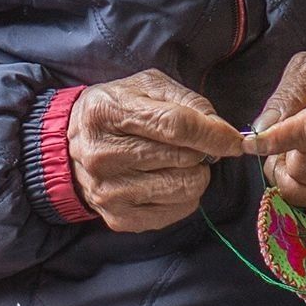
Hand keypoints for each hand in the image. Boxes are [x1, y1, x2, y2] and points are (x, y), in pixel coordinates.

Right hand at [67, 71, 243, 232]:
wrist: (70, 149)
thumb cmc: (116, 111)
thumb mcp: (146, 87)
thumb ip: (186, 101)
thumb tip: (222, 130)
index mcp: (108, 112)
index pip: (175, 126)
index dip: (213, 133)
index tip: (234, 139)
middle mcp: (102, 155)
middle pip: (182, 159)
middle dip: (202, 151)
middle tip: (194, 145)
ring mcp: (109, 191)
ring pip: (184, 188)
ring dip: (195, 174)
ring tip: (180, 163)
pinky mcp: (119, 218)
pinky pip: (177, 212)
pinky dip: (184, 196)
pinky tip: (169, 180)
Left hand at [243, 46, 305, 209]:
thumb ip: (289, 93)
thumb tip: (263, 129)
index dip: (282, 139)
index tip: (252, 143)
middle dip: (282, 148)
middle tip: (282, 130)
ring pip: (304, 180)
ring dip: (287, 164)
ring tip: (296, 142)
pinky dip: (296, 181)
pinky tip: (303, 160)